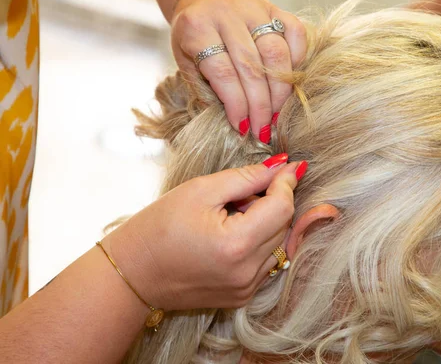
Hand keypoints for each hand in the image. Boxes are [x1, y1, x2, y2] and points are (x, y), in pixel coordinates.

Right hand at [102, 155, 303, 310]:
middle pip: (283, 225)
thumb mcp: (200, 190)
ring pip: (278, 244)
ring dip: (266, 222)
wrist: (133, 274)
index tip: (285, 166)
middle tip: (242, 192)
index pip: (282, 207)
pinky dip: (258, 243)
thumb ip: (246, 177)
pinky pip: (265, 261)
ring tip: (233, 214)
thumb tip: (281, 166)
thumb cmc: (158, 227)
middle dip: (272, 201)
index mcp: (236, 244)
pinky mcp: (241, 297)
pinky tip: (232, 235)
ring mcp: (245, 288)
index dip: (285, 182)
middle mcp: (246, 272)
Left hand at [170, 0, 306, 142]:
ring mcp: (254, 7)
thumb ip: (206, 89)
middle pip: (252, 66)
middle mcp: (227, 14)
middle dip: (261, 105)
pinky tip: (290, 82)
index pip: (223, 73)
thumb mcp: (186, 62)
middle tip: (263, 129)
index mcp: (198, 28)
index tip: (243, 127)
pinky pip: (295, 32)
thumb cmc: (196, 38)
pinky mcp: (275, 6)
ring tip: (277, 113)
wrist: (205, 0)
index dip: (236, 104)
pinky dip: (297, 60)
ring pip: (276, 53)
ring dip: (280, 90)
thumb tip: (236, 122)